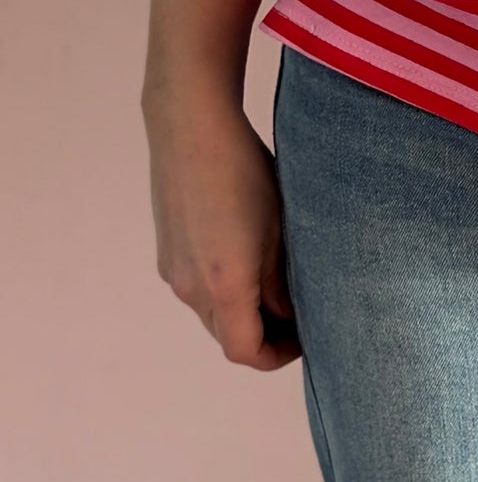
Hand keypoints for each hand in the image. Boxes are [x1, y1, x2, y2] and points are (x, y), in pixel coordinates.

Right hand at [143, 75, 300, 370]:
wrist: (191, 126)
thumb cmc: (246, 171)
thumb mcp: (280, 228)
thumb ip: (283, 281)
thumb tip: (288, 316)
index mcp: (224, 286)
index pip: (246, 352)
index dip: (278, 355)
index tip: (306, 336)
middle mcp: (189, 287)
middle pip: (227, 336)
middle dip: (263, 334)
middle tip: (301, 312)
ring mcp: (172, 270)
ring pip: (211, 312)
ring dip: (243, 310)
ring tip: (279, 281)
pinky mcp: (167, 250)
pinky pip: (196, 287)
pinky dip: (224, 289)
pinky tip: (249, 254)